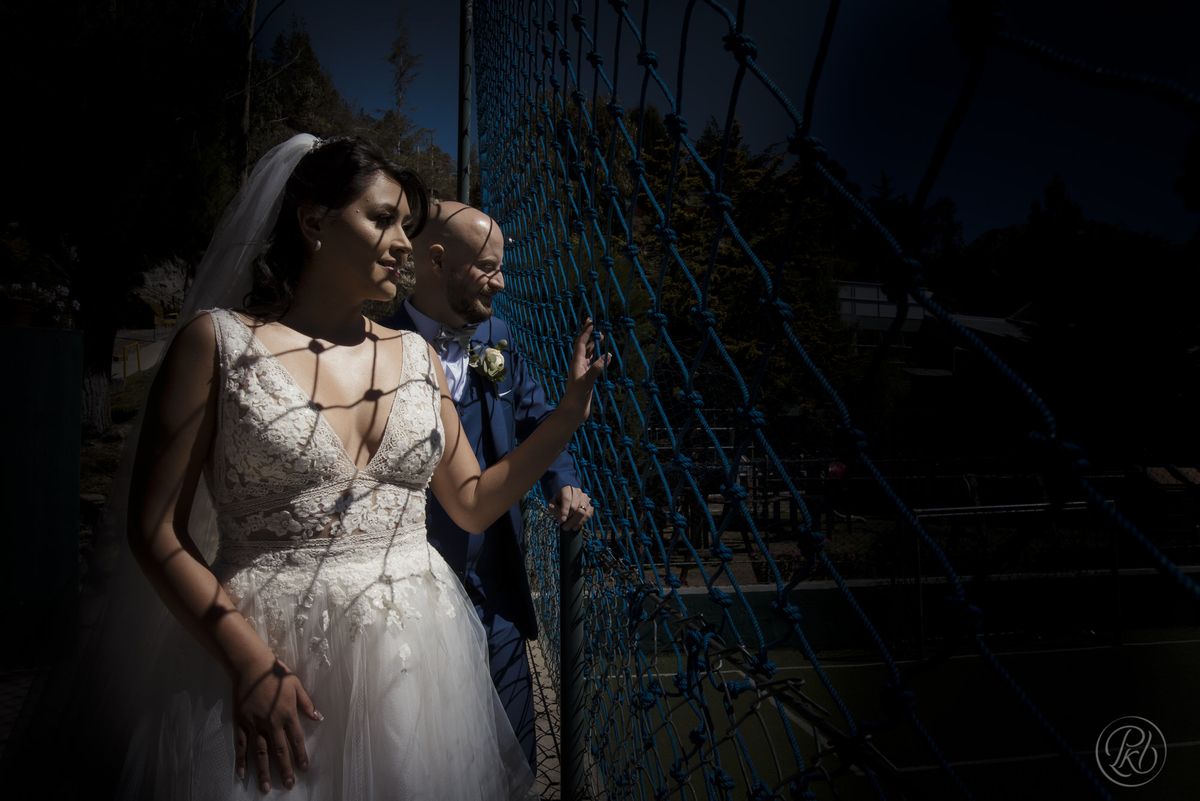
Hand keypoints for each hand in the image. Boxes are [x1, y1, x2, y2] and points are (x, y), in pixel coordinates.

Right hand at [232, 656, 321, 793]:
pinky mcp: (241, 722)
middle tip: (288, 785)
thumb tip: (318, 718)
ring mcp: (255, 724)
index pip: (296, 740)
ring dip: (263, 771)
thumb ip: (307, 704)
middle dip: (284, 769)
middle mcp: (271, 722)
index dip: (300, 755)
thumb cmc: (276, 674)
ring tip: (265, 788)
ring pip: (260, 752)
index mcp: (287, 714)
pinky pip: (241, 744)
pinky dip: (241, 759)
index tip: (303, 769)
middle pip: (279, 751)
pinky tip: (242, 773)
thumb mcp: (296, 685)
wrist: (251, 666)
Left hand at [548, 486, 593, 530]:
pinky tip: (575, 527)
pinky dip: (581, 522)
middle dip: (568, 519)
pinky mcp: (590, 504)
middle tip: (563, 526)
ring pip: (582, 512)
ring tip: (568, 528)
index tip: (561, 521)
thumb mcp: (553, 503)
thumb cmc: (559, 501)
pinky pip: (588, 515)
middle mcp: (578, 492)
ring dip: (574, 522)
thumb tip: (559, 516)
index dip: (564, 511)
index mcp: (567, 489)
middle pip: (574, 507)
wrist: (568, 497)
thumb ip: (553, 508)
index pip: (567, 500)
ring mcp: (585, 498)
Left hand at [560, 318, 610, 420]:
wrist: (573, 412)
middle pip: (584, 346)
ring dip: (594, 345)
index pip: (581, 344)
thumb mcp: (587, 381)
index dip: (586, 332)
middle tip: (595, 325)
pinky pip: (593, 364)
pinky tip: (603, 357)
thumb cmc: (577, 397)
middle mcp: (579, 365)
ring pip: (589, 355)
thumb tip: (607, 355)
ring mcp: (583, 372)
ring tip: (601, 337)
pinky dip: (598, 358)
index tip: (591, 322)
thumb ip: (596, 368)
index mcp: (577, 363)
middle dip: (588, 335)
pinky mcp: (587, 379)